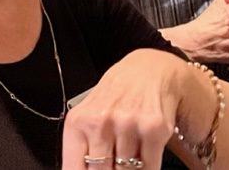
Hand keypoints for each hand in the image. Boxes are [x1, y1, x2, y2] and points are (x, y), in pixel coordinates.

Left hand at [62, 49, 181, 169]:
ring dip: (128, 169)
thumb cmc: (118, 93)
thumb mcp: (91, 114)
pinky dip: (148, 168)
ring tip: (129, 155)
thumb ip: (83, 148)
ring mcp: (128, 125)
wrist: (150, 68)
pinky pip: (149, 168)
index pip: (74, 169)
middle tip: (113, 162)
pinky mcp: (154, 129)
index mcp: (79, 121)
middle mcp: (101, 121)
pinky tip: (144, 155)